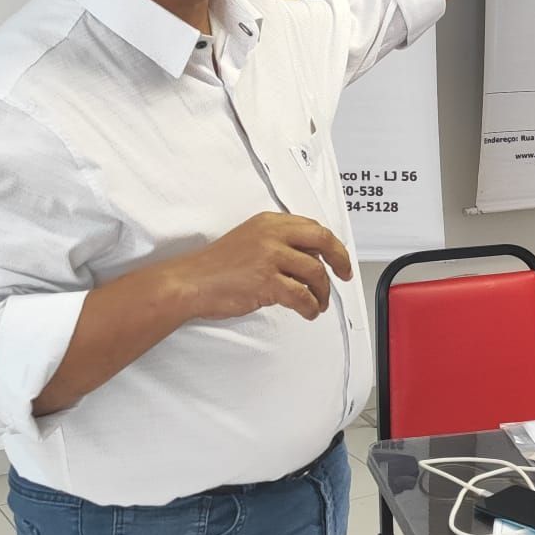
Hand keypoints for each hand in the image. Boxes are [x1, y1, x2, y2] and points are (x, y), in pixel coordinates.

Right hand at [178, 212, 352, 321]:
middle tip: (345, 274)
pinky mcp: (267, 281)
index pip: (313, 227)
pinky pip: (302, 296)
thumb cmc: (216, 267)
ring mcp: (270, 257)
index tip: (339, 257)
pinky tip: (309, 311)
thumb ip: (279, 244)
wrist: (190, 282)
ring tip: (319, 303)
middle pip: (322, 241)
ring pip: (315, 272)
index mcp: (269, 222)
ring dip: (323, 292)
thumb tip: (309, 259)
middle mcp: (272, 235)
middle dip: (340, 260)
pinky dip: (310, 307)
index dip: (332, 244)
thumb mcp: (250, 241)